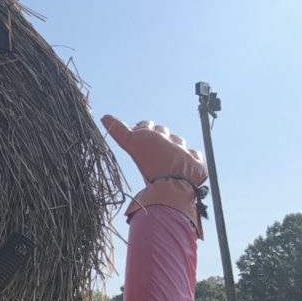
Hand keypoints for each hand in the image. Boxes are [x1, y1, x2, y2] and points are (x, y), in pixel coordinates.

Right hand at [101, 115, 207, 237]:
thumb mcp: (132, 146)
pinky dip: (191, 157)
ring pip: (179, 142)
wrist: (173, 183)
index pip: (146, 125)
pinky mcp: (197, 165)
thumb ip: (119, 131)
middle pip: (163, 132)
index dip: (142, 127)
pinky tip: (186, 162)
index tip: (138, 130)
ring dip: (174, 145)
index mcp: (153, 137)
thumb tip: (104, 116)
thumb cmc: (150, 165)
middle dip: (158, 134)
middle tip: (151, 142)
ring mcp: (184, 153)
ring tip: (168, 154)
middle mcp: (169, 142)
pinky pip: (195, 156)